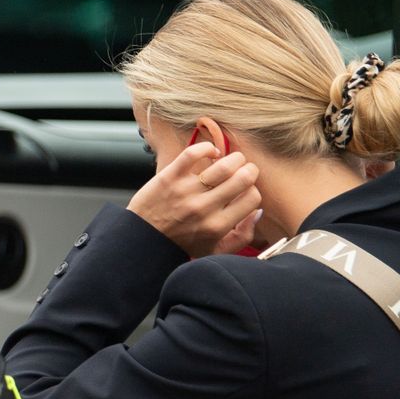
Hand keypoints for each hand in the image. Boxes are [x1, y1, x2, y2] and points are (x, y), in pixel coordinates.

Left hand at [127, 143, 262, 256]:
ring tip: (228, 160)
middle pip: (244, 178)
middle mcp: (204, 208)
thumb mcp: (215, 250)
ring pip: (224, 165)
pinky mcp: (169, 177)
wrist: (142, 240)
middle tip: (243, 171)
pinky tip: (211, 153)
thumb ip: (242, 236)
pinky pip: (193, 153)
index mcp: (218, 226)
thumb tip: (258, 212)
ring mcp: (186, 191)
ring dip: (233, 158)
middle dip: (249, 170)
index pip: (253, 198)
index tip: (244, 190)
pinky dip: (207, 148)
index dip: (252, 190)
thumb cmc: (181, 244)